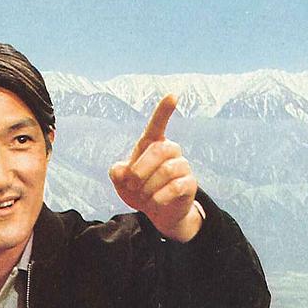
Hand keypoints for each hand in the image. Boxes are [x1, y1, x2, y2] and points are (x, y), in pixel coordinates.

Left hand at [109, 94, 201, 242]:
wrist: (158, 212)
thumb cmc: (139, 190)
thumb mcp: (122, 183)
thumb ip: (117, 173)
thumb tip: (119, 170)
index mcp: (153, 145)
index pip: (158, 125)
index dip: (164, 111)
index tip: (173, 95)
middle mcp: (171, 151)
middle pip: (158, 150)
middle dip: (140, 170)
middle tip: (131, 185)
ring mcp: (182, 166)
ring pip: (166, 170)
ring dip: (148, 187)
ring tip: (144, 196)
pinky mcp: (190, 183)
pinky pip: (175, 187)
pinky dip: (159, 197)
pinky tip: (155, 202)